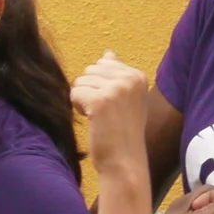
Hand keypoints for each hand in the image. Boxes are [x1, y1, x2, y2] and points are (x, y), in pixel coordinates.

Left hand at [71, 51, 149, 169]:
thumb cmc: (122, 132)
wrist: (124, 161)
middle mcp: (130, 78)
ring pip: (80, 81)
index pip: (103, 63)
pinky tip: (92, 120)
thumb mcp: (126, 98)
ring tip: (100, 118)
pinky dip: (77, 107)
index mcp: (138, 75)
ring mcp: (117, 88)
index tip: (113, 105)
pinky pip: (74, 93)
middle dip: (90, 90)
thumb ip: (116, 74)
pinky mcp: (101, 100)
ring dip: (83, 100)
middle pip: (89, 70)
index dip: (100, 85)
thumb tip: (108, 52)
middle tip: (105, 113)